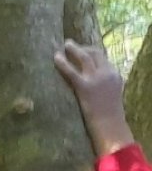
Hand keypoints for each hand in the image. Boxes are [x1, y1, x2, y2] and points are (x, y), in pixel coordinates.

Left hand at [54, 40, 134, 155]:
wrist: (110, 125)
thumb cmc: (108, 116)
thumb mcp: (110, 96)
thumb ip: (103, 87)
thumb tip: (91, 85)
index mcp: (115, 75)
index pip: (102, 58)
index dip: (91, 52)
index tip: (81, 50)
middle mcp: (107, 73)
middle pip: (94, 54)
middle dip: (82, 48)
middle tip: (70, 44)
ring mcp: (96, 79)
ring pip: (85, 57)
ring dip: (73, 49)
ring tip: (64, 45)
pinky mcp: (85, 87)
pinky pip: (71, 71)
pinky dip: (62, 62)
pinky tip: (55, 57)